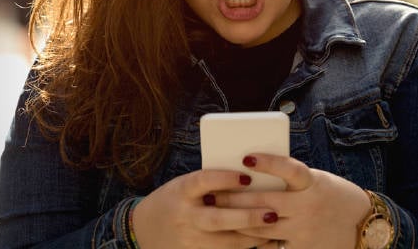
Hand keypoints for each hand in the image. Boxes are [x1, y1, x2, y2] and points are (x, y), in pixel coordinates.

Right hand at [132, 169, 277, 248]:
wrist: (144, 229)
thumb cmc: (174, 199)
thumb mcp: (183, 185)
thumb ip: (209, 184)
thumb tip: (248, 176)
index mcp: (180, 191)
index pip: (202, 181)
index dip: (224, 179)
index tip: (247, 176)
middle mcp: (184, 215)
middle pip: (217, 219)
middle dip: (246, 217)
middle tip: (271, 213)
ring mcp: (188, 239)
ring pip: (225, 242)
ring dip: (251, 237)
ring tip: (273, 228)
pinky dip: (243, 248)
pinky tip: (261, 242)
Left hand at [215, 154, 371, 248]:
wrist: (363, 225)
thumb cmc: (332, 195)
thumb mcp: (316, 181)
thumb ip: (290, 181)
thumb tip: (251, 175)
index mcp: (313, 183)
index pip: (289, 169)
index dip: (269, 163)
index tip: (246, 157)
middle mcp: (308, 206)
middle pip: (264, 201)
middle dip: (235, 198)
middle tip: (213, 194)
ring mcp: (305, 230)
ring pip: (262, 226)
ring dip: (238, 220)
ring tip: (218, 213)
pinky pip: (272, 246)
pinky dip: (255, 241)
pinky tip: (239, 235)